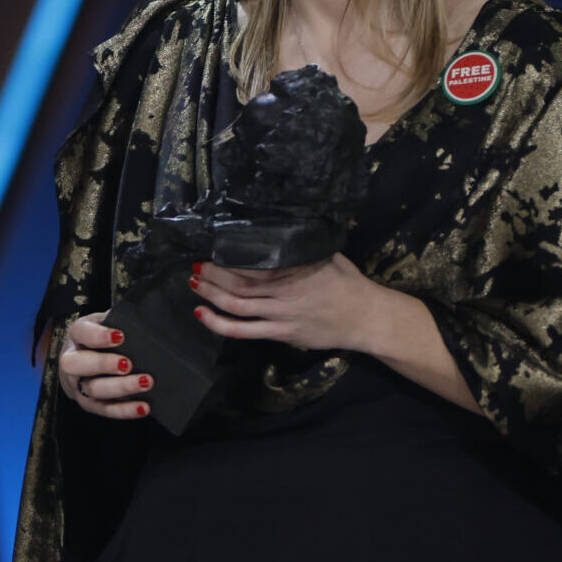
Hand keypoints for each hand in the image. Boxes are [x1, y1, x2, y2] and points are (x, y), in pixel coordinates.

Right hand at [57, 311, 151, 419]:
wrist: (80, 362)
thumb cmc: (99, 338)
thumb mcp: (104, 323)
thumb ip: (118, 320)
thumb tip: (143, 318)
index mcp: (76, 335)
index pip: (82, 333)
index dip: (99, 336)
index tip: (120, 336)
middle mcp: (71, 361)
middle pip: (78, 364)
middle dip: (103, 364)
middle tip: (127, 364)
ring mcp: (77, 385)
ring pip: (94, 389)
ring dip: (121, 387)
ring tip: (145, 382)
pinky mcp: (89, 404)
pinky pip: (106, 409)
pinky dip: (125, 410)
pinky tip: (143, 407)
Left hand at [190, 253, 384, 350]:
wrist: (367, 317)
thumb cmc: (347, 283)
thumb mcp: (326, 254)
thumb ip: (300, 246)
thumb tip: (280, 228)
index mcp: (293, 267)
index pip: (251, 261)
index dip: (226, 257)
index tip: (210, 249)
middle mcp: (284, 290)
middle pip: (238, 282)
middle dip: (211, 274)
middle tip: (194, 266)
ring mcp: (281, 314)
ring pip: (236, 304)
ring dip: (210, 294)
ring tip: (194, 284)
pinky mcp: (281, 333)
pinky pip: (244, 331)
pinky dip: (219, 324)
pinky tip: (201, 315)